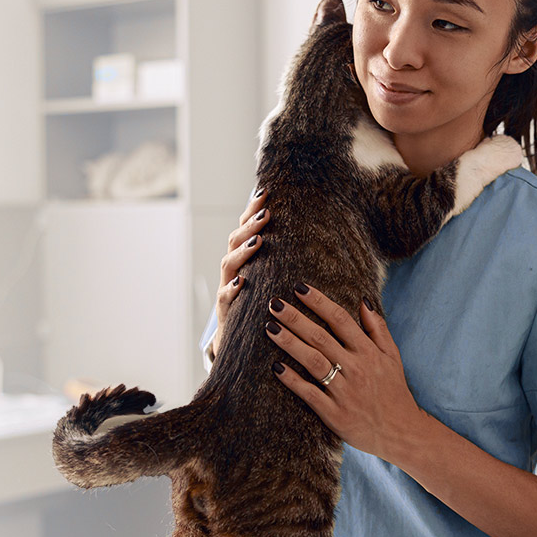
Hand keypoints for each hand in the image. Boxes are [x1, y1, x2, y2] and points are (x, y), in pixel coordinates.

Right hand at [212, 188, 268, 357]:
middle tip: (266, 214)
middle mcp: (232, 271)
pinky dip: (231, 290)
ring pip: (227, 265)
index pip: (245, 230)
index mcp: (244, 261)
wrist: (239, 343)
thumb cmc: (261, 307)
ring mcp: (226, 290)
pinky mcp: (225, 312)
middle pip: (234, 242)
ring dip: (242, 252)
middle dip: (249, 226)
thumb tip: (311, 231)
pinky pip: (225, 299)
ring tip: (257, 242)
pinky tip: (241, 283)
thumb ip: (282, 260)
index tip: (265, 193)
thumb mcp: (271, 281)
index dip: (252, 211)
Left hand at [264, 283, 425, 461]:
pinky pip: (310, 394)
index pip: (341, 320)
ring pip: (313, 362)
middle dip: (296, 319)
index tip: (299, 288)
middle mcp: (356, 369)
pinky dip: (293, 380)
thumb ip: (378, 329)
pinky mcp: (335, 414)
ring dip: (290, 344)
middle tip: (274, 303)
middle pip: (321, 338)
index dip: (319, 302)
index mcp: (369, 352)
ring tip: (270, 328)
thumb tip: (364, 301)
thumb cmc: (394, 391)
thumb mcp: (393, 357)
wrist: (402, 433)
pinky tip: (276, 367)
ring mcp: (345, 392)